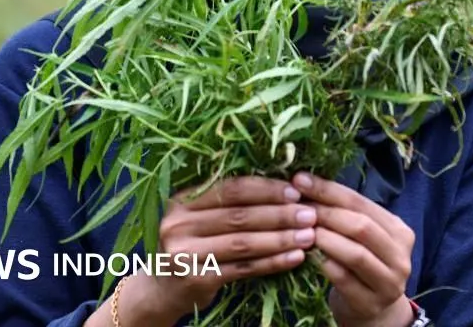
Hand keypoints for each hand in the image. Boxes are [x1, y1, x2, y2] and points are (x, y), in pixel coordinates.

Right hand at [129, 176, 317, 321]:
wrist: (162, 288)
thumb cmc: (191, 244)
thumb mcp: (197, 216)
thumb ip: (226, 201)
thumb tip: (283, 183)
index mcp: (181, 199)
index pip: (230, 188)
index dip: (265, 188)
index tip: (295, 190)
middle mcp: (178, 223)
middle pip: (239, 215)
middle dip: (279, 214)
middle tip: (310, 214)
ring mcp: (185, 253)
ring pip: (243, 243)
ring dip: (280, 239)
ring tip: (309, 236)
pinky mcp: (197, 279)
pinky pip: (243, 268)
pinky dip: (272, 263)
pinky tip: (294, 258)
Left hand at [292, 172, 415, 326]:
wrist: (372, 308)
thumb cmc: (361, 264)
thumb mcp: (361, 237)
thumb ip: (344, 213)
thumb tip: (303, 182)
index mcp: (399, 230)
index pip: (361, 203)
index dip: (328, 190)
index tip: (299, 179)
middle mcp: (400, 256)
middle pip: (361, 226)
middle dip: (325, 213)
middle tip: (297, 208)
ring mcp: (389, 282)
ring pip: (355, 253)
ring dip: (324, 238)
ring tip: (301, 231)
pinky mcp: (371, 303)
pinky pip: (344, 279)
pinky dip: (324, 264)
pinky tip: (308, 256)